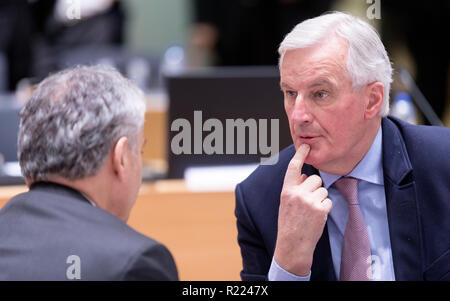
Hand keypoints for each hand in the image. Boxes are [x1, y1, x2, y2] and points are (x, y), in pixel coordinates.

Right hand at [274, 144, 331, 275]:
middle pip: (315, 179)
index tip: (306, 146)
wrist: (292, 245)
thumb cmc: (289, 224)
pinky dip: (325, 207)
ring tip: (311, 211)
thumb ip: (294, 188)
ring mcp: (310, 201)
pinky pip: (328, 200)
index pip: (294, 168)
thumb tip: (304, 175)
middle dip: (315, 187)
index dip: (300, 155)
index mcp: (286, 190)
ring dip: (320, 198)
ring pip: (323, 189)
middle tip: (308, 201)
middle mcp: (297, 193)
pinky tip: (317, 217)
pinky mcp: (321, 209)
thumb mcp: (286, 203)